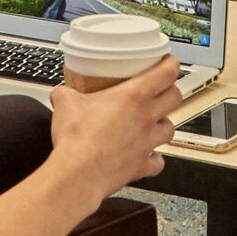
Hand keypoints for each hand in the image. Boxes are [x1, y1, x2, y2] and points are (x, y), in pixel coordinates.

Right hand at [48, 62, 181, 193]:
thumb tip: (61, 92)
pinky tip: (146, 156)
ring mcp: (147, 143)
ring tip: (154, 122)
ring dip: (164, 123)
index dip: (170, 64)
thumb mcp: (65, 103)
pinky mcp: (141, 166)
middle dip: (171, 91)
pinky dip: (154, 159)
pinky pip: (157, 162)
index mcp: (133, 96)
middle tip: (161, 89)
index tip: (168, 61)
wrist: (79, 174)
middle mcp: (146, 118)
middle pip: (175, 98)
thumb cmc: (77, 138)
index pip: (166, 73)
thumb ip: (65, 93)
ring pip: (170, 129)